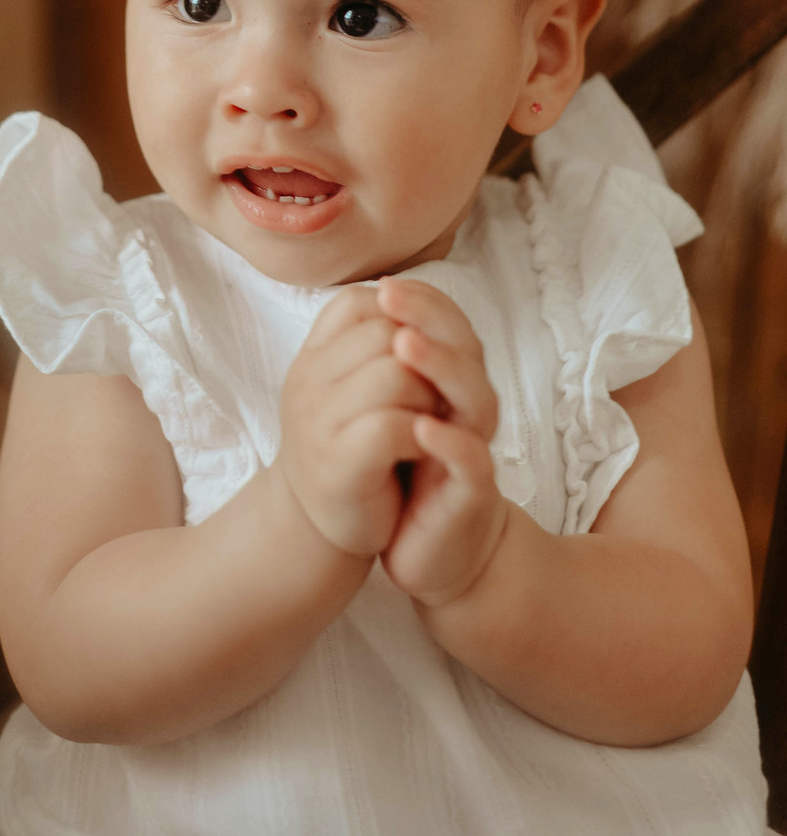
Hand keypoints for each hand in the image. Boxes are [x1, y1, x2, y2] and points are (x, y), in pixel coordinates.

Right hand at [276, 285, 440, 555]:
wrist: (312, 530)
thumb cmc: (346, 451)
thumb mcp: (348, 387)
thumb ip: (369, 344)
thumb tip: (404, 292)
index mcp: (311, 356)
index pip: (359, 302)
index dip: (404, 315)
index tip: (423, 349)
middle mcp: (308, 381)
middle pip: (386, 332)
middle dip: (427, 355)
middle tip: (438, 390)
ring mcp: (319, 421)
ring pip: (395, 373)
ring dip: (430, 394)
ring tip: (434, 417)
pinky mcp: (340, 464)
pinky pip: (393, 426)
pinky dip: (424, 431)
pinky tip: (428, 444)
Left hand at [375, 276, 506, 606]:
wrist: (423, 550)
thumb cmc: (404, 474)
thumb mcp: (383, 411)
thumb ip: (380, 364)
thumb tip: (359, 305)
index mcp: (447, 384)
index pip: (447, 326)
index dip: (422, 302)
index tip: (383, 285)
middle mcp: (466, 409)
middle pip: (466, 348)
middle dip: (430, 317)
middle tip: (391, 296)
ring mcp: (472, 449)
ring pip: (476, 397)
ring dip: (442, 367)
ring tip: (406, 346)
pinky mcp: (471, 494)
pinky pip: (470, 461)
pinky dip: (450, 442)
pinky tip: (422, 426)